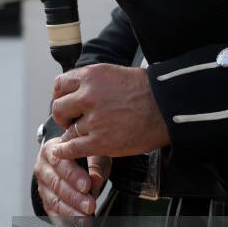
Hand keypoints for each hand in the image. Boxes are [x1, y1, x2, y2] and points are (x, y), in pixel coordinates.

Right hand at [34, 137, 111, 216]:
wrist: (72, 158)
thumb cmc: (83, 153)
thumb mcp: (93, 152)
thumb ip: (94, 165)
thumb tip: (95, 179)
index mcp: (52, 151)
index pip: (61, 164)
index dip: (73, 176)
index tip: (87, 186)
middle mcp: (43, 169)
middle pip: (57, 185)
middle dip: (74, 198)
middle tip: (90, 206)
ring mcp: (43, 188)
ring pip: (54, 203)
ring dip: (71, 215)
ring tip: (86, 223)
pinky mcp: (47, 204)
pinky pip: (54, 218)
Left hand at [51, 64, 169, 160]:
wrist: (168, 108)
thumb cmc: (148, 91)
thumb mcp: (116, 74)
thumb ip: (94, 82)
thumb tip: (79, 89)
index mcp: (92, 76)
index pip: (60, 84)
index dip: (59, 95)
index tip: (63, 102)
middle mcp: (89, 95)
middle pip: (59, 107)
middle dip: (62, 116)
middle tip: (69, 121)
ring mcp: (94, 120)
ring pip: (68, 129)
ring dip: (71, 134)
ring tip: (78, 137)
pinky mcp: (100, 141)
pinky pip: (72, 147)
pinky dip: (64, 151)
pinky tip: (61, 152)